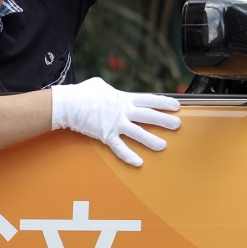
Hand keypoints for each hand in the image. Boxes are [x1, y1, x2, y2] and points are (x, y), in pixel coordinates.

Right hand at [51, 77, 180, 166]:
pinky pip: (120, 147)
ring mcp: (116, 124)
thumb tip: (109, 90)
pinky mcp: (106, 135)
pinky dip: (128, 156)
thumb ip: (109, 89)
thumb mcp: (99, 84)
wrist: (69, 104)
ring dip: (151, 140)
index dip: (164, 102)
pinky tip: (138, 162)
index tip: (176, 106)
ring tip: (163, 146)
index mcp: (123, 98)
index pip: (149, 99)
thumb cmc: (82, 93)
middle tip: (177, 125)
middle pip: (148, 116)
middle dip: (164, 120)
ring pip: (138, 133)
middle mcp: (123, 111)